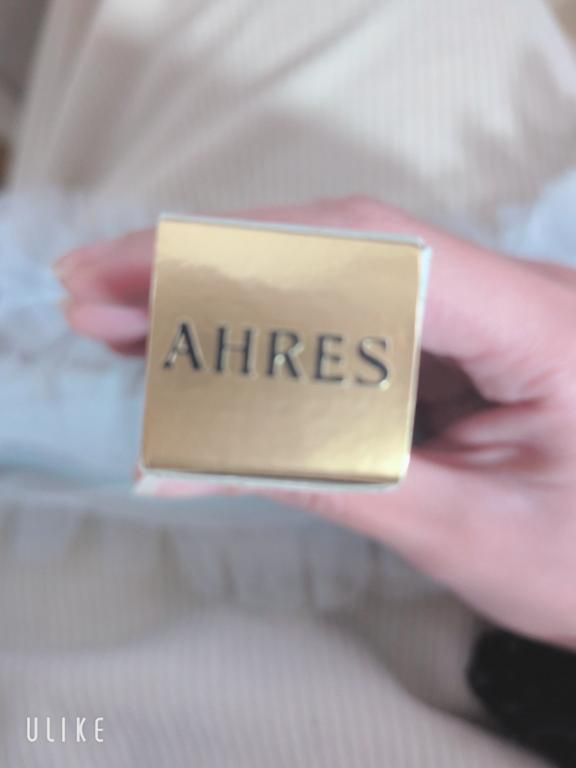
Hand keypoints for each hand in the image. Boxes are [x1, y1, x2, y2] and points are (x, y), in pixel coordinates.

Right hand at [57, 198, 575, 646]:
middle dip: (214, 267)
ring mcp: (483, 309)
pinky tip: (210, 343)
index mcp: (538, 326)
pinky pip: (355, 316)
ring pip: (338, 276)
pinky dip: (274, 330)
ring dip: (232, 294)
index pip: (371, 252)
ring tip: (132, 318)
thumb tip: (196, 445)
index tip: (137, 272)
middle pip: (341, 248)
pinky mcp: (459, 337)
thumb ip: (335, 477)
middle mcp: (512, 292)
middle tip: (103, 292)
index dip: (244, 251)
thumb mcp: (464, 535)